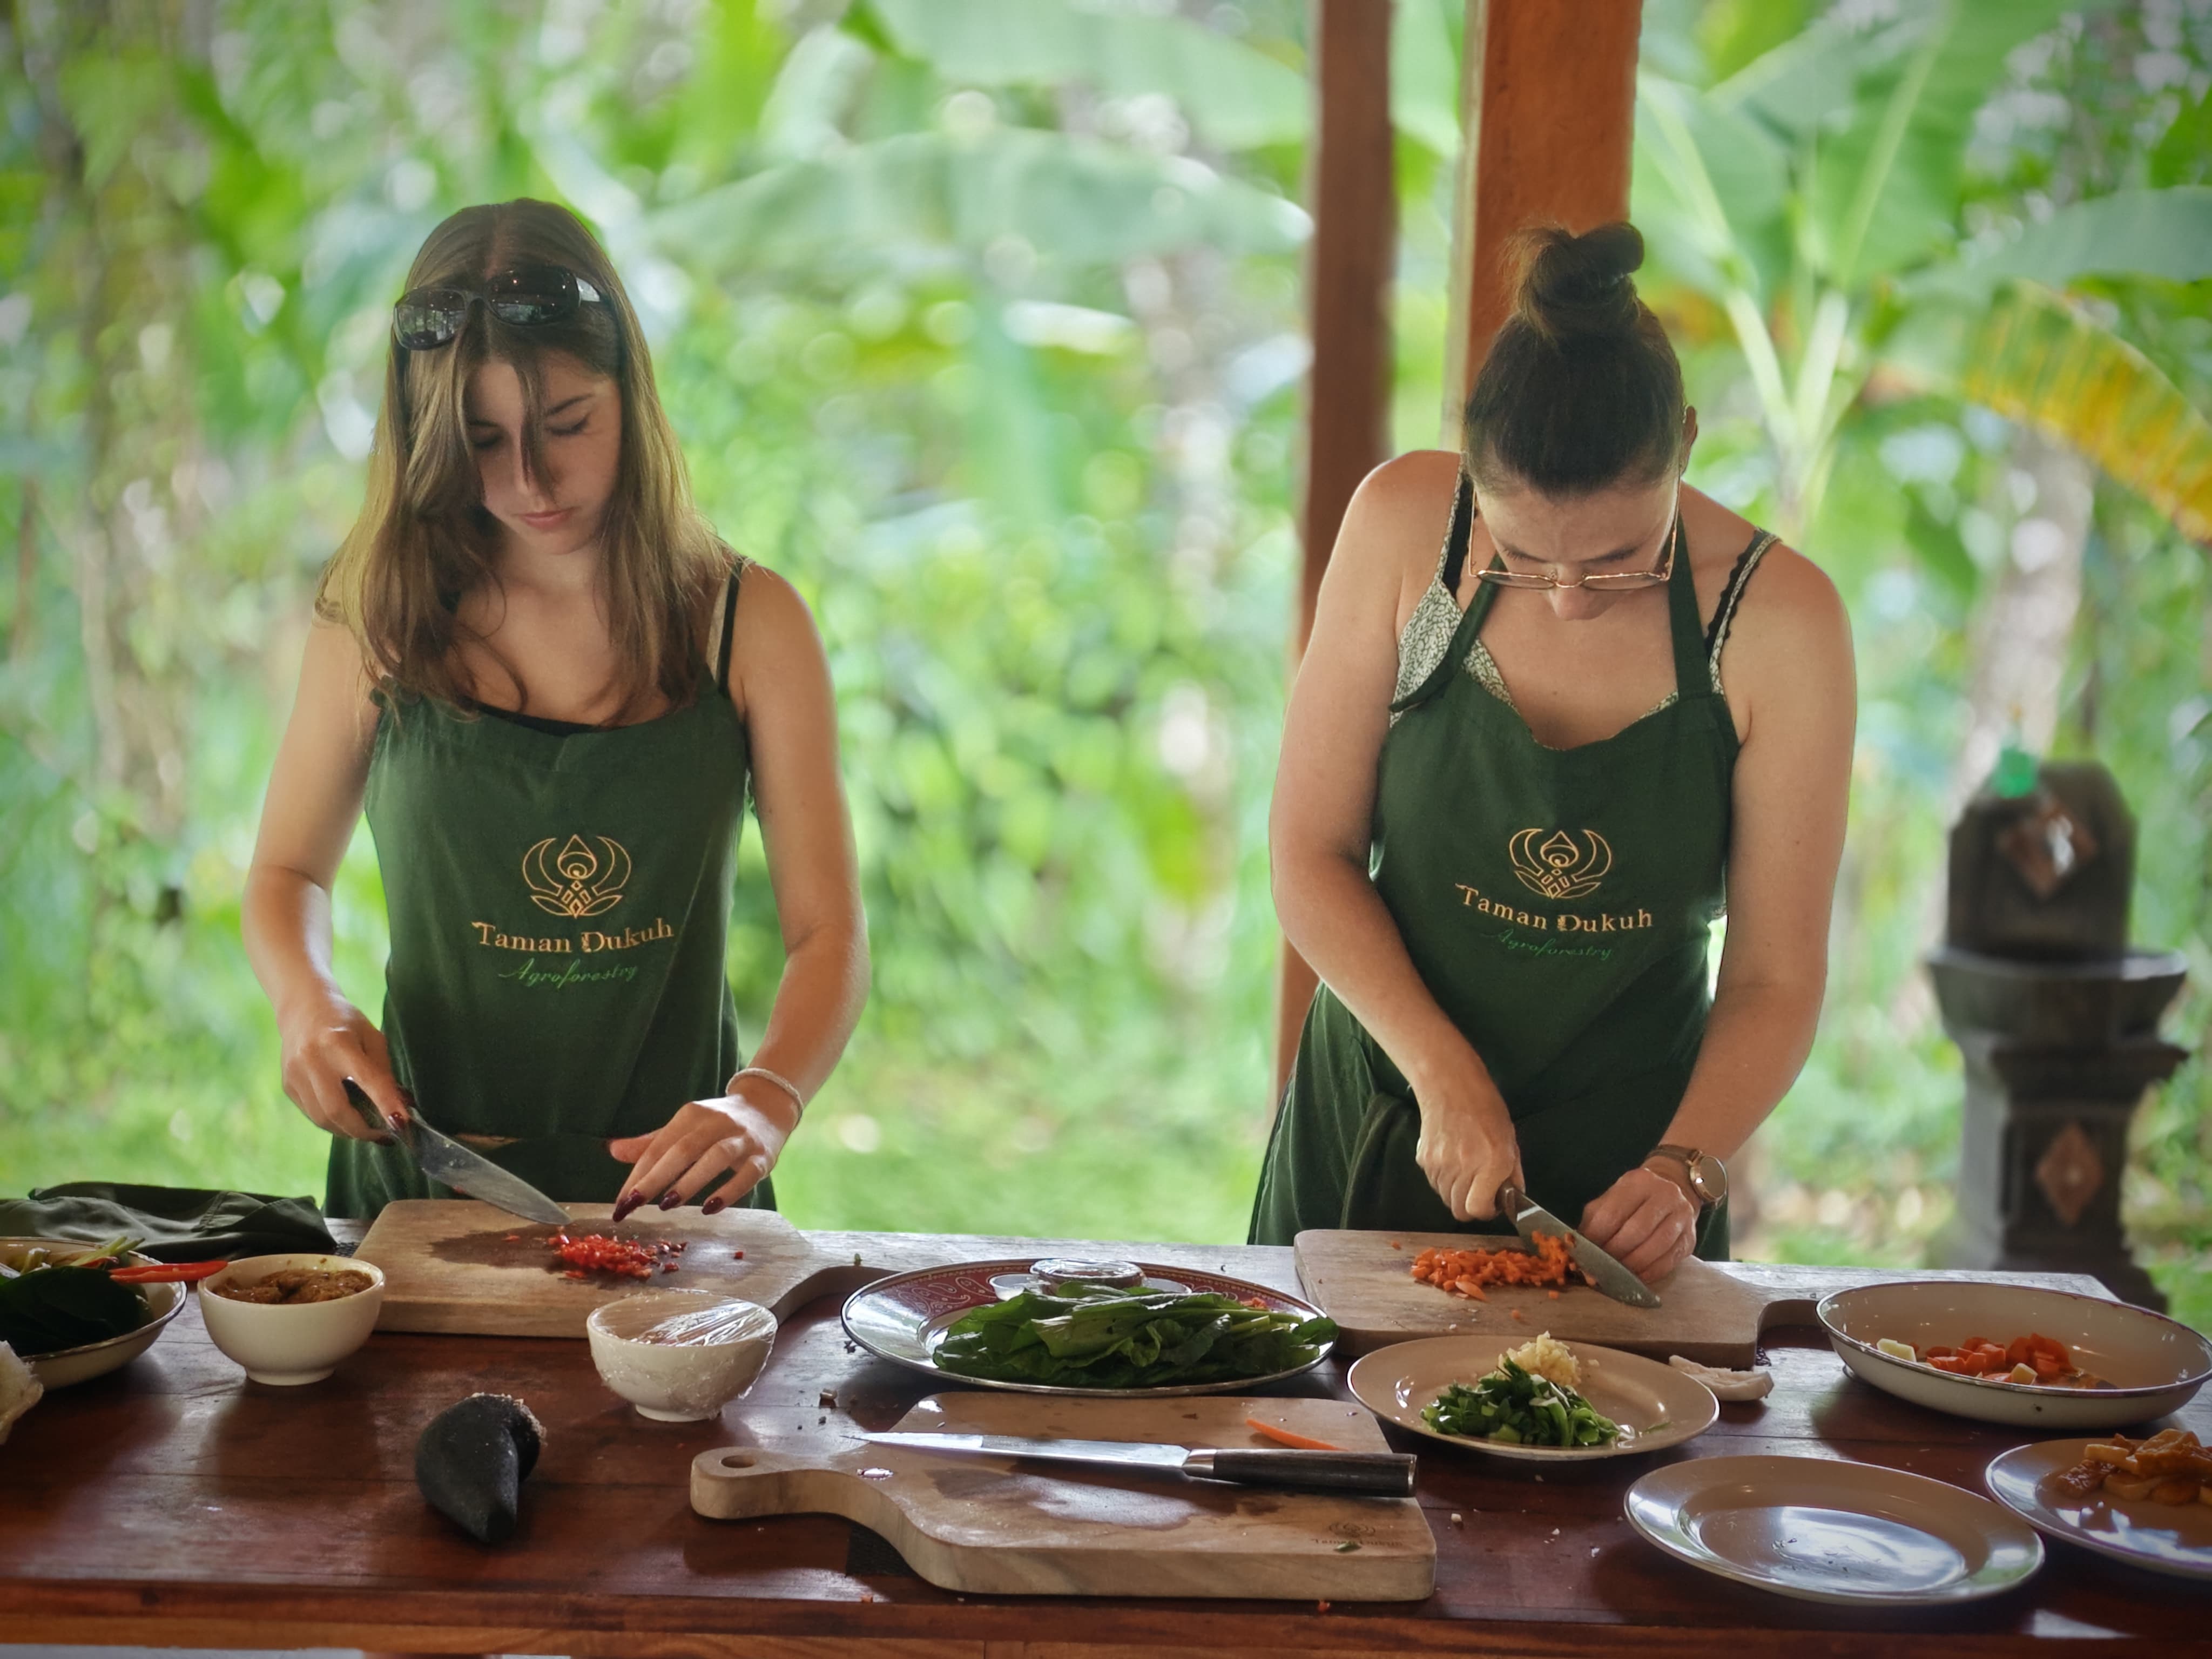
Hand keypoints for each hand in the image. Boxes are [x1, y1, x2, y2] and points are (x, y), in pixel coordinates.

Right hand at [276, 992, 407, 1142]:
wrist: (303, 1009)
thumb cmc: (345, 1022)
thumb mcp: (372, 1037)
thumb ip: (383, 1071)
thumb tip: (399, 1107)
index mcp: (338, 1043)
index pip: (367, 1080)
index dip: (386, 1104)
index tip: (402, 1125)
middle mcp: (312, 1060)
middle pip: (337, 1110)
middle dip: (362, 1130)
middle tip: (382, 1135)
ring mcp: (295, 1074)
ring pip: (322, 1118)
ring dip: (347, 1130)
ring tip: (366, 1129)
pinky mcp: (287, 1085)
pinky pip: (312, 1114)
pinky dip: (332, 1122)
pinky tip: (346, 1118)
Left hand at [608, 1081, 798, 1218]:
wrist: (768, 1107)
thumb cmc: (716, 1124)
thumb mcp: (684, 1128)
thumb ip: (650, 1143)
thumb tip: (612, 1151)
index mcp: (691, 1115)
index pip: (659, 1146)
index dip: (637, 1174)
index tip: (621, 1204)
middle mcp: (716, 1123)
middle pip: (683, 1149)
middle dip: (656, 1178)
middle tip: (633, 1205)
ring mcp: (741, 1139)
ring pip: (716, 1157)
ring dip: (690, 1181)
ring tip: (667, 1204)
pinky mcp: (763, 1156)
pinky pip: (747, 1174)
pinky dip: (729, 1191)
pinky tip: (710, 1208)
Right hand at [1412, 1064, 1523, 1222]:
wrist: (1449, 1085)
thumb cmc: (1487, 1109)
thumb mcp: (1510, 1140)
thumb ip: (1513, 1173)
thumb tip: (1512, 1197)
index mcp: (1491, 1163)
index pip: (1476, 1209)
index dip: (1485, 1211)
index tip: (1492, 1203)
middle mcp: (1463, 1168)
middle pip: (1458, 1210)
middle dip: (1471, 1206)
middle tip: (1480, 1191)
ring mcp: (1439, 1165)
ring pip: (1445, 1198)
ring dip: (1457, 1193)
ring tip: (1466, 1172)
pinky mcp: (1423, 1159)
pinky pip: (1434, 1182)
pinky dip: (1444, 1180)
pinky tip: (1452, 1160)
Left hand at [1580, 1164, 1698, 1282]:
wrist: (1672, 1194)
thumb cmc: (1633, 1201)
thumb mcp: (1611, 1200)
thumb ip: (1595, 1220)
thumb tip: (1579, 1246)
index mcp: (1637, 1182)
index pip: (1613, 1213)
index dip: (1598, 1238)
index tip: (1588, 1253)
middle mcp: (1664, 1194)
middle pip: (1636, 1230)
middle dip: (1616, 1253)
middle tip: (1603, 1267)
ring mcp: (1681, 1215)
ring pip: (1657, 1245)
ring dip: (1634, 1264)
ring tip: (1619, 1274)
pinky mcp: (1690, 1237)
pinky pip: (1670, 1260)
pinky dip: (1652, 1272)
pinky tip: (1638, 1277)